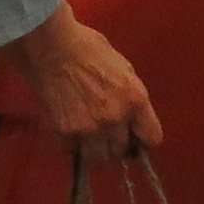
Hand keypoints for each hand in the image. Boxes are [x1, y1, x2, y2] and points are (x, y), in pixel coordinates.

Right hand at [8, 7, 157, 150]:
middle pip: (122, 151)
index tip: (133, 136)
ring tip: (87, 140)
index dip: (142, 139)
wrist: (51, 45)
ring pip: (98, 158)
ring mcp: (90, 127)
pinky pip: (72, 151)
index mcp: (135, 99)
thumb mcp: (123, 69)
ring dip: (94, 151)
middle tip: (106, 135)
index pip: (152, 138)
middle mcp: (116, 118)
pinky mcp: (65, 131)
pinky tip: (68, 131)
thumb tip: (132, 118)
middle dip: (116, 144)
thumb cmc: (88, 48)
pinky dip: (70, 145)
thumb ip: (130, 96)